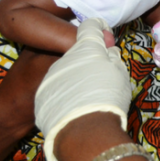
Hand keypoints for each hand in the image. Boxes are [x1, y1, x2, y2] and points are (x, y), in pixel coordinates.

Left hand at [35, 18, 131, 160]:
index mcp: (82, 47)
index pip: (90, 27)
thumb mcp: (117, 74)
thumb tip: (108, 47)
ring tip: (87, 89)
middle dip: (86, 53)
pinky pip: (57, 83)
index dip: (99, 30)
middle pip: (75, 47)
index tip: (105, 37)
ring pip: (64, 65)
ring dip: (75, 70)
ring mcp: (49, 74)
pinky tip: (75, 101)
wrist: (77, 132)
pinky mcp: (42, 92)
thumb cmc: (104, 98)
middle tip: (100, 68)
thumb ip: (112, 57)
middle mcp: (63, 56)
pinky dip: (66, 87)